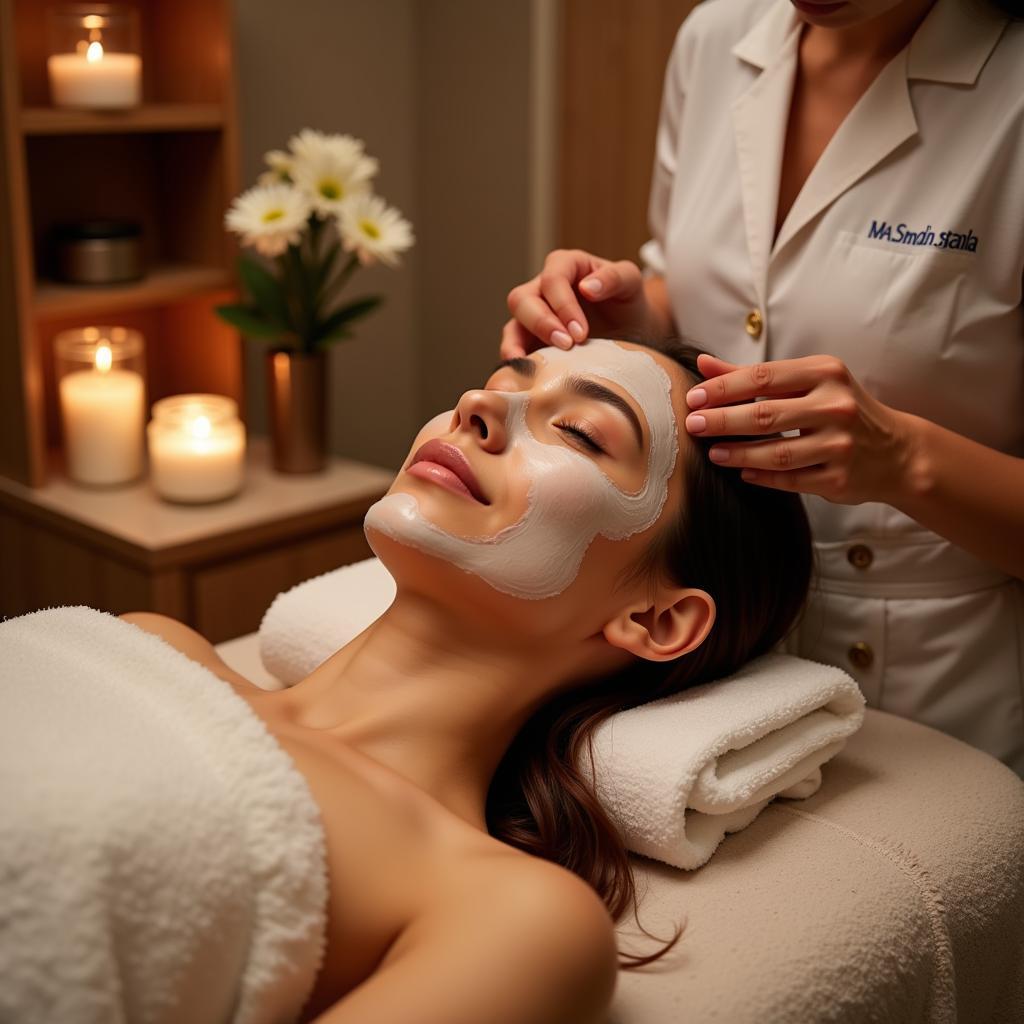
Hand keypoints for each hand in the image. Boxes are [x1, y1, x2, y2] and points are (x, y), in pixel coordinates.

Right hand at [500, 249, 651, 358]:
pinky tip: (524, 377)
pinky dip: (515, 362)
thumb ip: (614, 278)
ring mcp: (532, 316)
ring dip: (519, 345)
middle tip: (566, 346)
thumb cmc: (628, 304)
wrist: (631, 334)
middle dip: (542, 324)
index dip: (563, 305)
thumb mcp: (631, 283)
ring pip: (512, 325)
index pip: (552, 278)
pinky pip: (513, 349)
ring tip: (534, 366)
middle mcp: (543, 288)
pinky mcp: (529, 342)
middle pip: (522, 299)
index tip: (581, 333)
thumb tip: (587, 288)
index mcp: (566, 266)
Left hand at [684, 352, 915, 504]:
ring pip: (777, 453)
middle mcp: (836, 406)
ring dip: (738, 454)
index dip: (723, 389)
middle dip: (722, 420)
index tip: (693, 398)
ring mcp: (840, 444)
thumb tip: (703, 364)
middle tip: (693, 425)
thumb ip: (753, 376)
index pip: (763, 377)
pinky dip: (762, 477)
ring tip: (713, 453)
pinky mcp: (840, 478)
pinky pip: (791, 480)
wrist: (896, 452)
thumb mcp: (806, 382)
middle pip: (765, 415)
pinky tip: (742, 472)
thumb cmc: (839, 410)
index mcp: (826, 373)